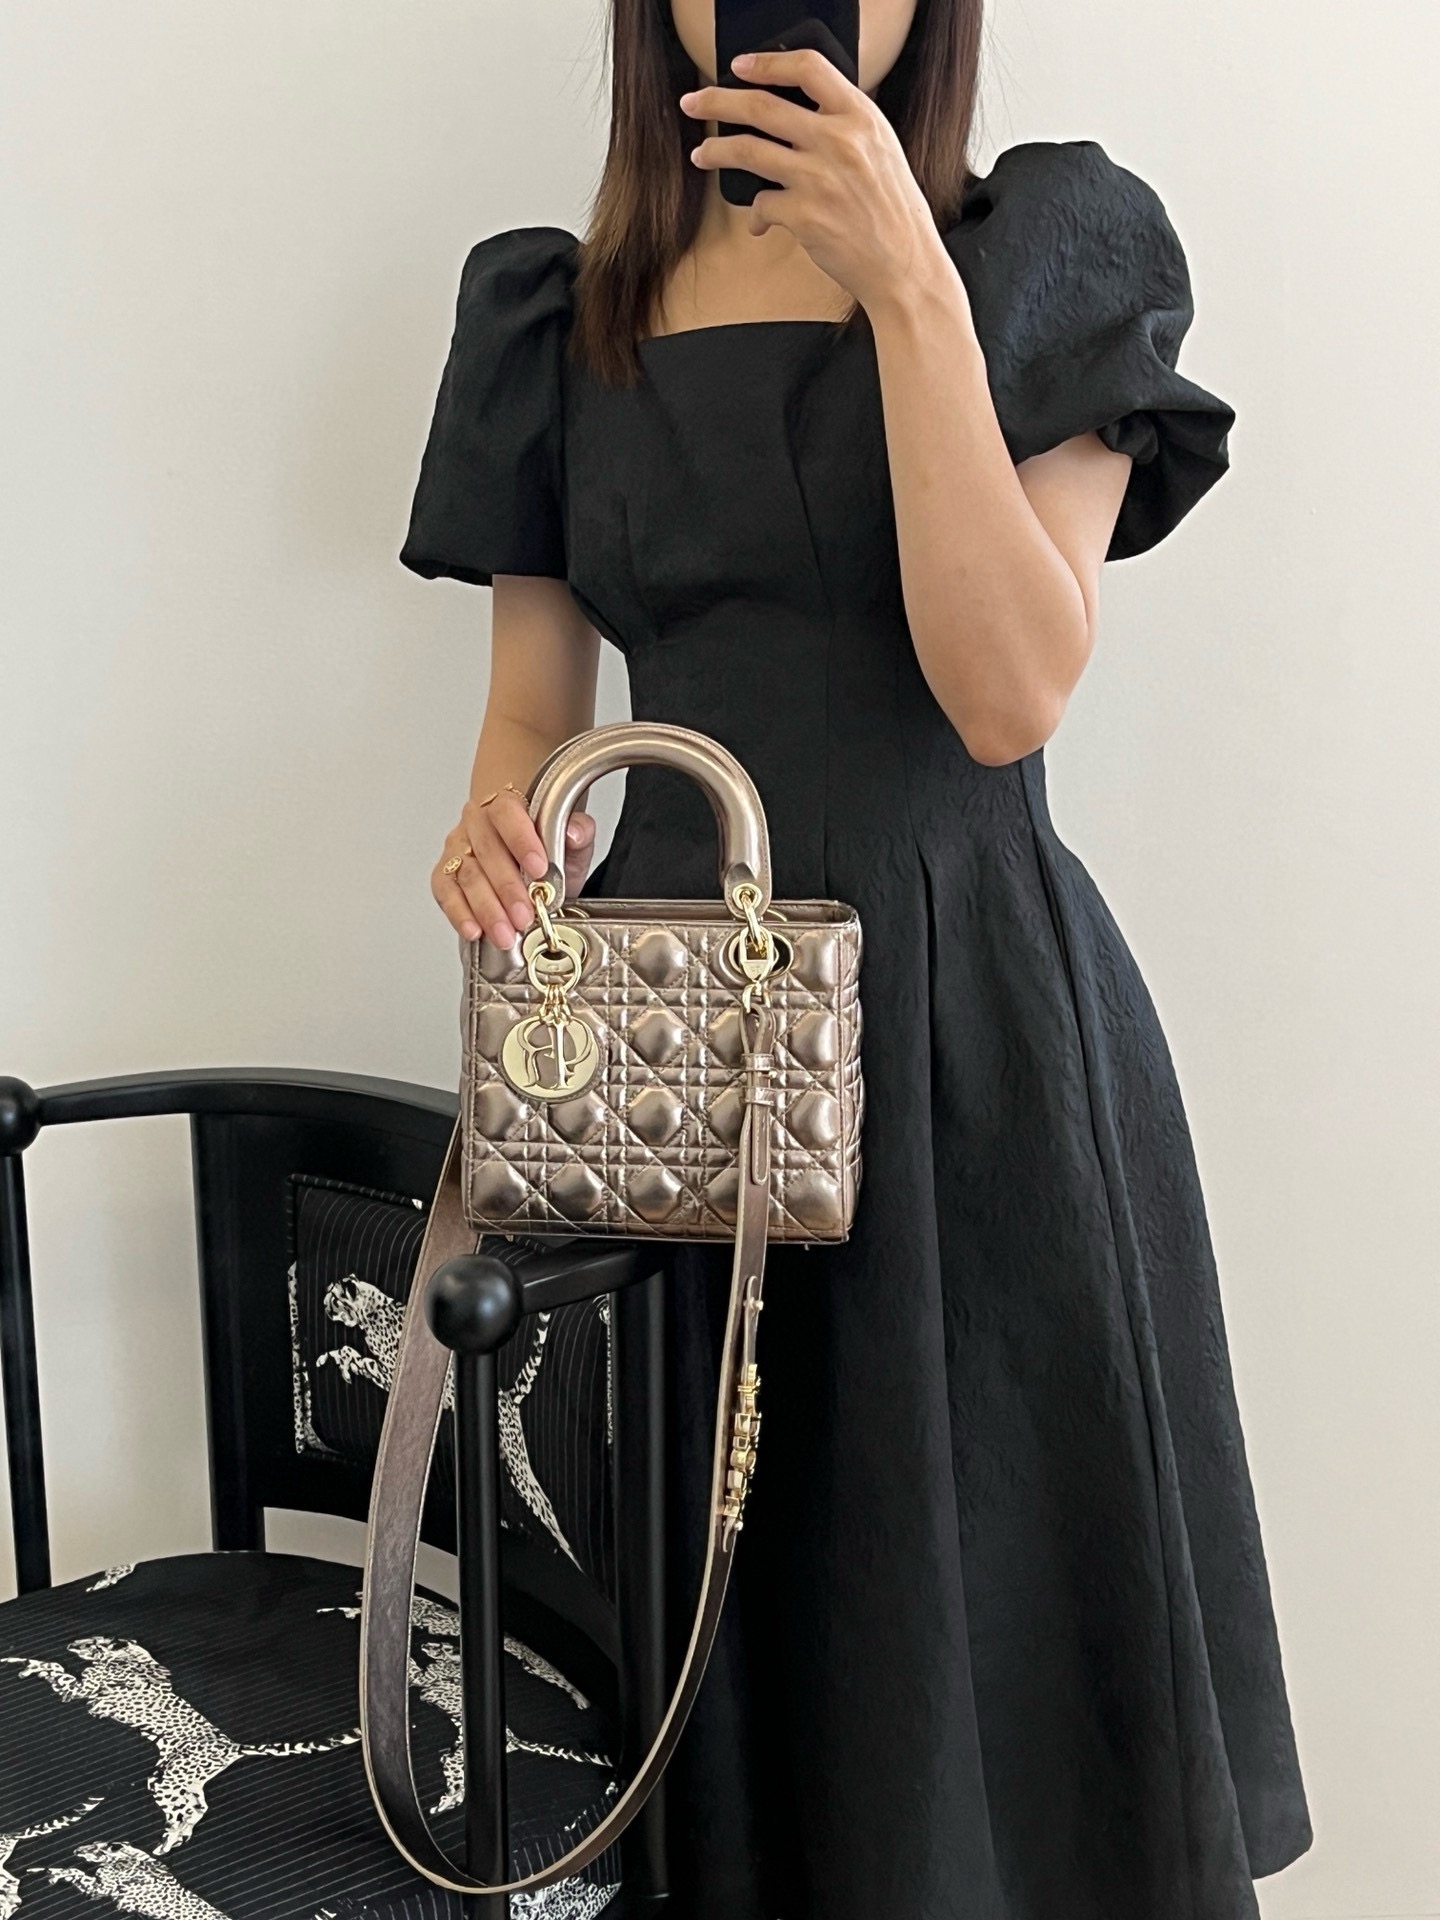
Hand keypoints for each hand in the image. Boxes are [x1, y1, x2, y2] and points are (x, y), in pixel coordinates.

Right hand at [433, 794, 596, 947]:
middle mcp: (477, 823)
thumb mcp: (572, 843)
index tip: (539, 868)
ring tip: (505, 933)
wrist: (526, 863)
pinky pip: (446, 892)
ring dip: (486, 908)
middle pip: (486, 851)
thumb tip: (575, 833)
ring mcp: (459, 848)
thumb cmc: (546, 852)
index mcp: (507, 805)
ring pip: (467, 875)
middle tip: (524, 915)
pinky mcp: (446, 875)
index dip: (521, 840)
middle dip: (506, 888)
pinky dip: (459, 913)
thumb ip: (579, 833)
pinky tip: (474, 930)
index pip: (506, 814)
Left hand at [679, 47, 955, 314]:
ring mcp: (819, 179)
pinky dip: (754, 215)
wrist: (904, 265)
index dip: (767, 62)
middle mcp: (838, 141)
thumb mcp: (880, 150)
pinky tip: (758, 222)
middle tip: (694, 102)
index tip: (740, 66)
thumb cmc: (892, 212)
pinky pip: (760, 205)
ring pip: (747, 151)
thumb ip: (843, 125)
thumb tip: (794, 112)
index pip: (808, 68)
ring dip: (715, 152)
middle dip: (718, 101)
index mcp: (861, 117)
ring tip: (701, 155)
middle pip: (762, 106)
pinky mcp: (804, 217)